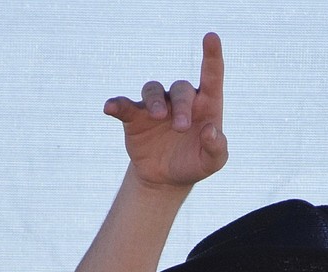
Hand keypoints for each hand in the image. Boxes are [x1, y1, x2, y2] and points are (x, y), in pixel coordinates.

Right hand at [103, 32, 227, 189]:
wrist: (166, 179)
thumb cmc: (194, 163)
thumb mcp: (212, 162)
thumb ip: (217, 148)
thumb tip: (211, 130)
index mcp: (205, 105)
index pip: (211, 76)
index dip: (212, 56)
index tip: (211, 37)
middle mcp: (181, 100)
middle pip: (180, 89)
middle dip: (181, 106)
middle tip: (181, 128)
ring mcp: (157, 106)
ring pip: (153, 90)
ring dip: (154, 102)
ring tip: (157, 117)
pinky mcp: (135, 117)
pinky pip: (125, 105)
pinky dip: (118, 104)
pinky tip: (110, 108)